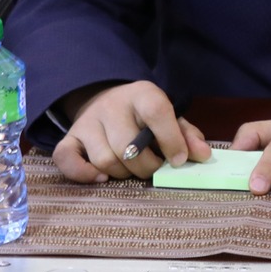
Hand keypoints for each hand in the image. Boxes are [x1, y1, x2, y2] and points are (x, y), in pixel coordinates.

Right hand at [53, 81, 211, 183]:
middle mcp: (111, 106)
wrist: (107, 100)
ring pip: (104, 159)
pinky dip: (84, 174)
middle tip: (155, 168)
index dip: (171, 140)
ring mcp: (87, 122)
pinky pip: (66, 160)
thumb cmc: (145, 115)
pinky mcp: (69, 138)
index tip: (178, 160)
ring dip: (123, 174)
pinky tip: (102, 177)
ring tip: (133, 169)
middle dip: (147, 166)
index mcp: (143, 94)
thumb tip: (203, 155)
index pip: (157, 112)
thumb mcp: (170, 118)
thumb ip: (188, 135)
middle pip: (128, 146)